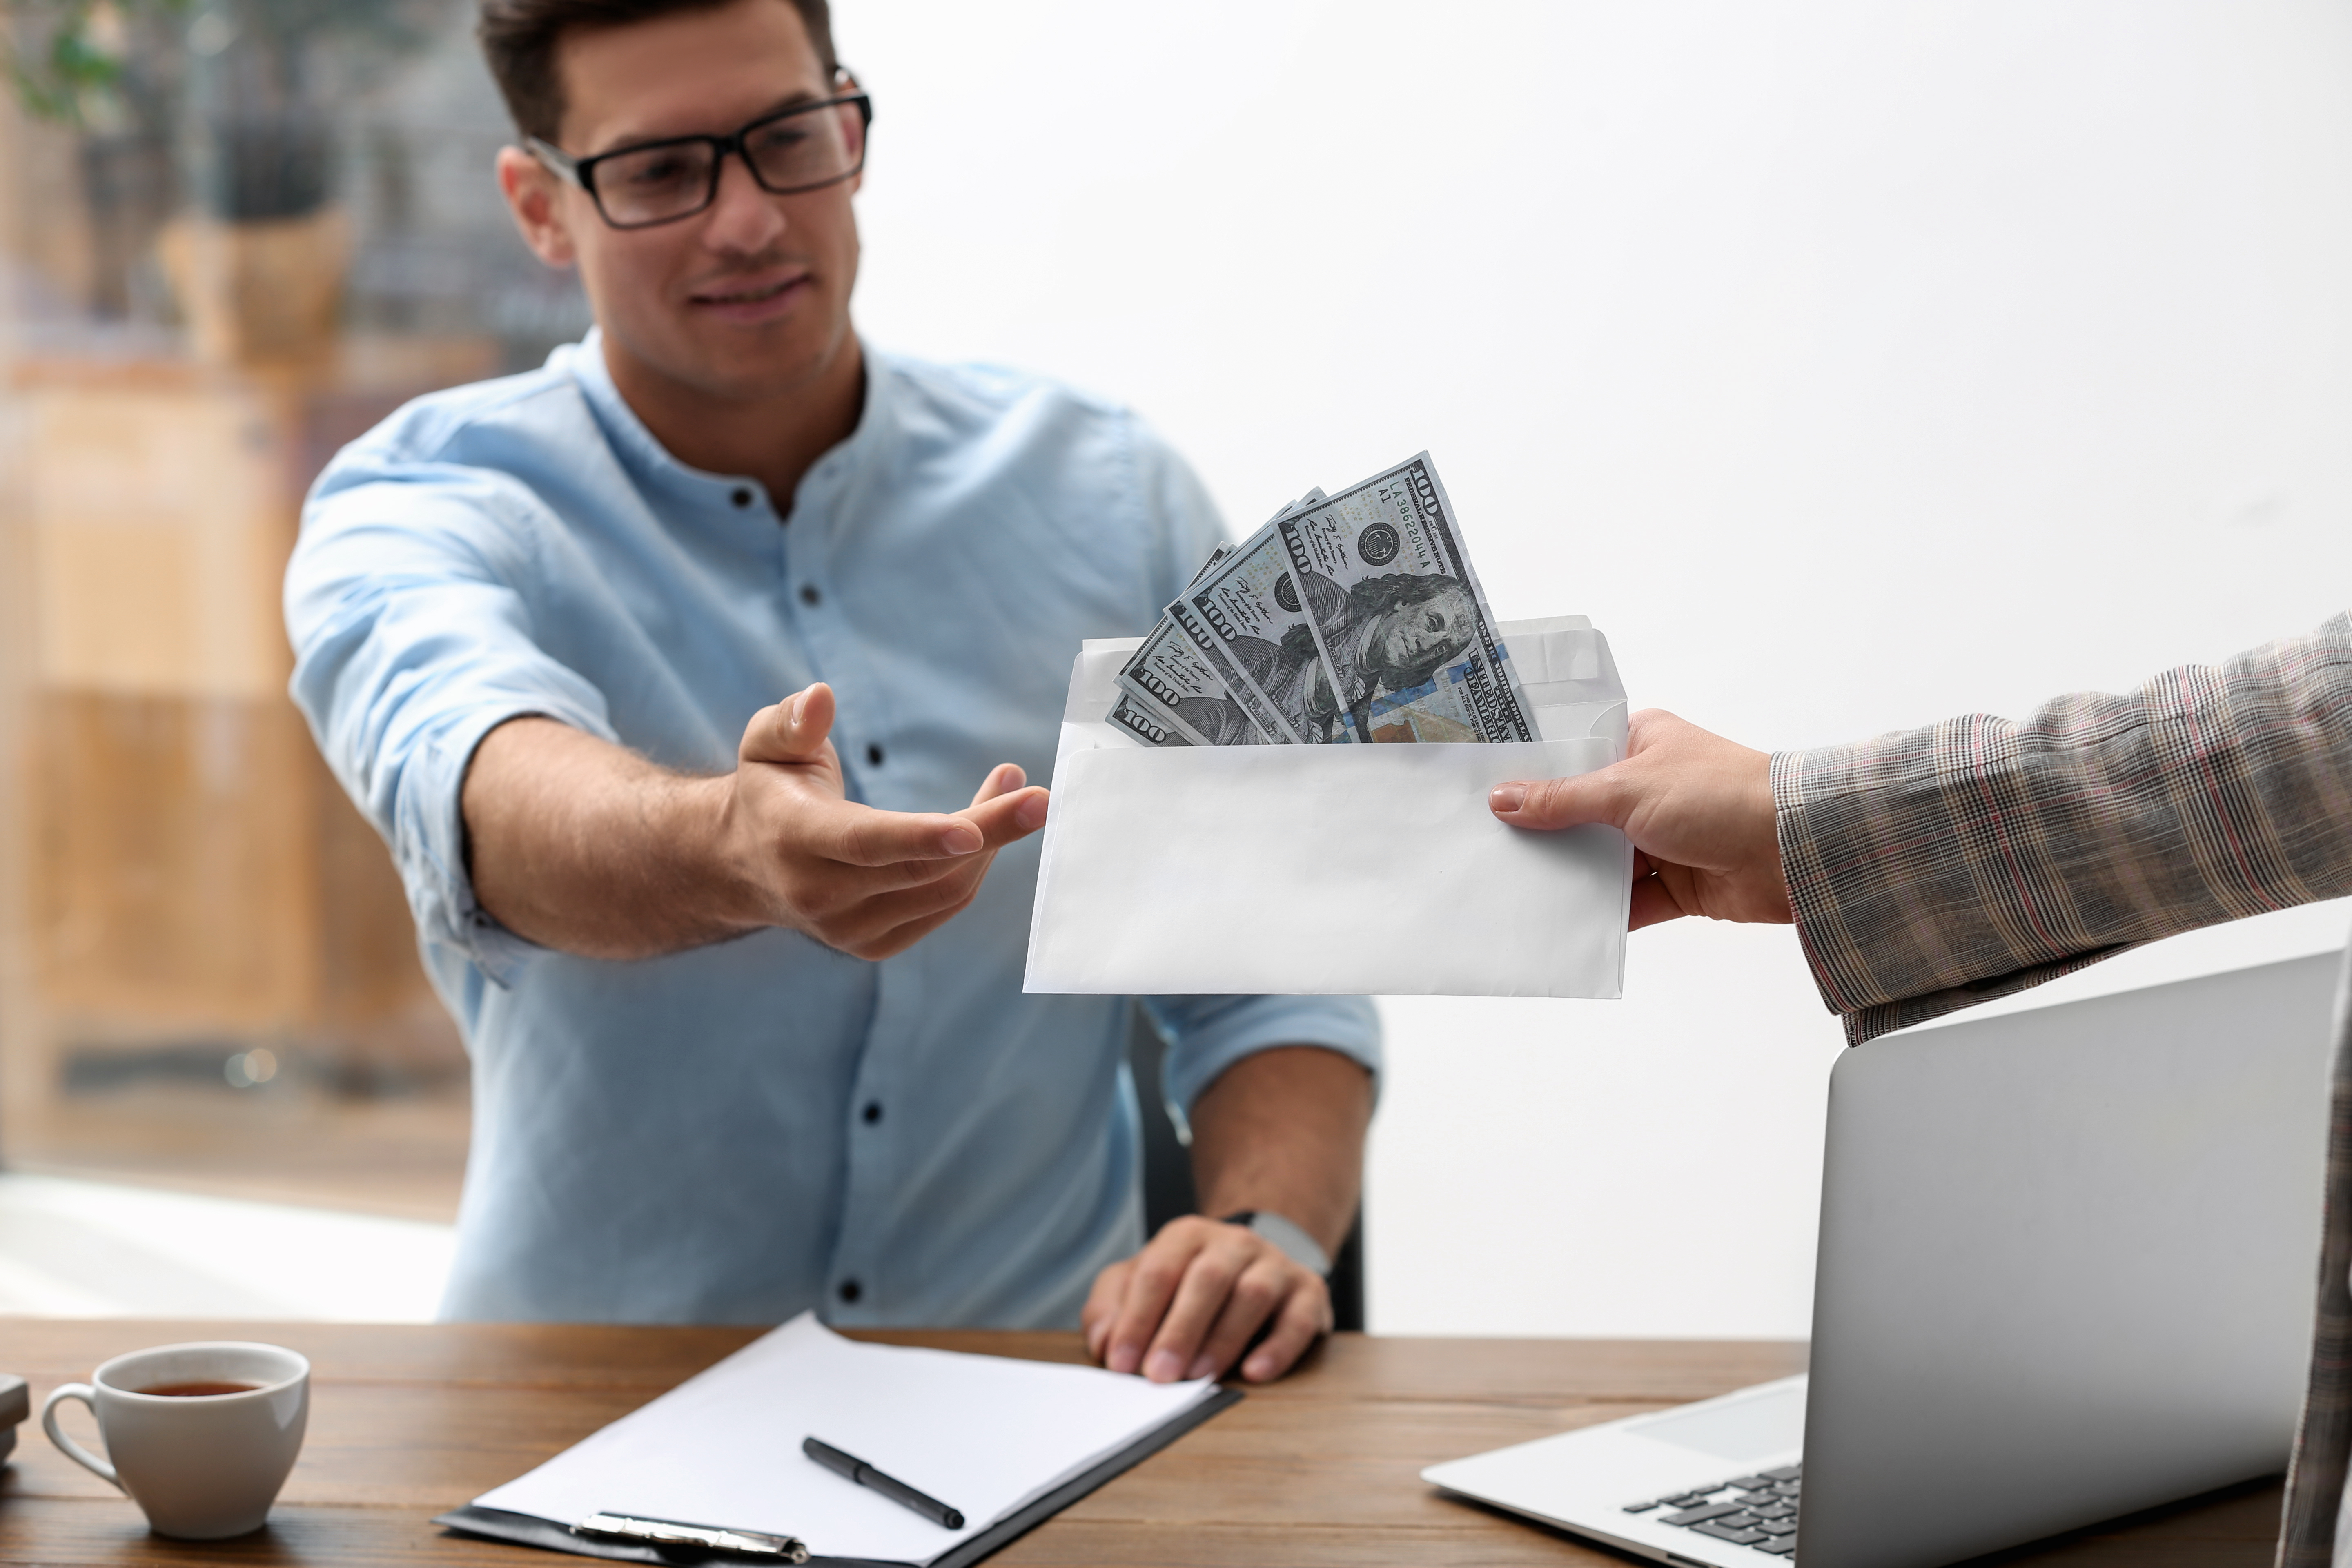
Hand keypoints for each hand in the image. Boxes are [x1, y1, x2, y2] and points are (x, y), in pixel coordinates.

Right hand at [720, 683, 1049, 958]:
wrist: (744, 865)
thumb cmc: (769, 789)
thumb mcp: (765, 744)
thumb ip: (792, 721)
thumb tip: (822, 697)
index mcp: (794, 839)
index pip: (865, 843)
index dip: (922, 836)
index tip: (975, 825)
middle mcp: (818, 894)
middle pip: (922, 868)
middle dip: (990, 832)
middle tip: (1039, 797)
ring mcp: (847, 928)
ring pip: (943, 890)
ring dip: (990, 842)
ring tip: (1013, 791)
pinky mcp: (873, 945)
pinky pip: (943, 905)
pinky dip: (973, 867)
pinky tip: (984, 830)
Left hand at [1082, 1216, 1330, 1384]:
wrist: (1254, 1266)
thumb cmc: (1186, 1286)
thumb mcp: (1140, 1285)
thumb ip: (1111, 1307)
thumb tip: (1103, 1342)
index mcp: (1187, 1236)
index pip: (1158, 1271)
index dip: (1137, 1318)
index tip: (1121, 1363)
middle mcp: (1233, 1243)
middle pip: (1206, 1279)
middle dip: (1179, 1330)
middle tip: (1159, 1376)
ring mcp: (1275, 1265)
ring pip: (1253, 1294)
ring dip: (1223, 1339)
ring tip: (1201, 1377)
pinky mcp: (1308, 1293)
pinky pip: (1298, 1318)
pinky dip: (1278, 1348)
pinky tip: (1255, 1372)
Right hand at [1489, 707, 1791, 929]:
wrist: (1796, 849)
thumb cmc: (1721, 795)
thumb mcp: (1626, 789)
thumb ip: (1562, 799)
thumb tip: (1503, 799)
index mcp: (1643, 743)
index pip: (1577, 755)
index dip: (1535, 774)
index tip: (1488, 792)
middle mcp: (1652, 788)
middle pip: (1583, 814)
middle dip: (1546, 835)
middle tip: (1490, 849)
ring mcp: (1666, 838)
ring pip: (1604, 862)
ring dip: (1573, 878)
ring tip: (1517, 891)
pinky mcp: (1681, 885)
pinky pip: (1631, 902)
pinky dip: (1603, 914)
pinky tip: (1563, 925)